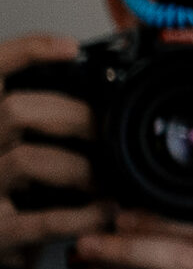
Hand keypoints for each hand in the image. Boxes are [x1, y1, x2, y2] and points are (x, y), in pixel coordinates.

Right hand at [0, 33, 108, 266]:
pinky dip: (82, 215)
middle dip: (73, 117)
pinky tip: (104, 212)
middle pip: (16, 112)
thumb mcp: (15, 147)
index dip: (25, 52)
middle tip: (106, 129)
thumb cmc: (8, 194)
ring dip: (79, 167)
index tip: (69, 47)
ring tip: (106, 178)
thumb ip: (38, 124)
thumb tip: (95, 97)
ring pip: (27, 160)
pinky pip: (42, 221)